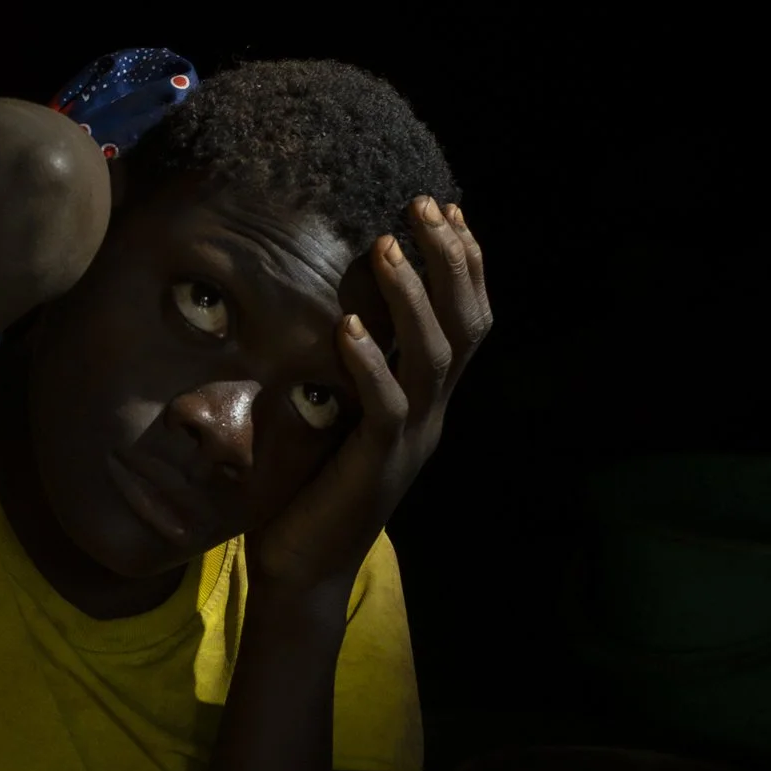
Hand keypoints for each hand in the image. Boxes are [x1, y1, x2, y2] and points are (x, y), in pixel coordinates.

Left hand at [250, 197, 491, 592]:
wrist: (303, 566)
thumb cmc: (311, 484)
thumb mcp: (337, 410)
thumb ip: (351, 365)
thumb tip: (337, 303)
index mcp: (428, 399)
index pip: (467, 320)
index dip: (466, 264)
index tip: (447, 209)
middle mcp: (433, 414)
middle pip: (467, 326)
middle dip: (451, 260)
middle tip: (425, 205)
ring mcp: (412, 440)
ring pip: (434, 357)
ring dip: (411, 296)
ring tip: (386, 244)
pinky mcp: (378, 465)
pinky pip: (386, 407)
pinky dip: (371, 364)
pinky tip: (347, 328)